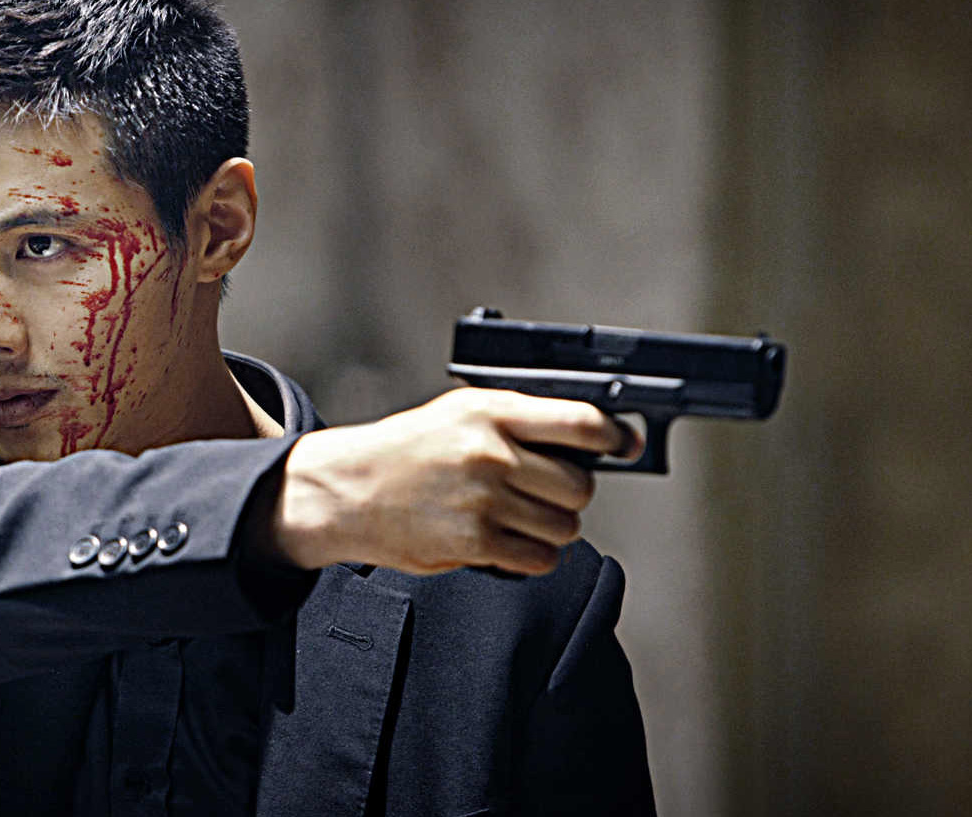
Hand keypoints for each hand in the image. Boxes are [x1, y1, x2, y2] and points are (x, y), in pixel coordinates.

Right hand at [264, 388, 641, 575]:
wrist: (348, 489)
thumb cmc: (410, 450)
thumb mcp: (462, 413)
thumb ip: (522, 420)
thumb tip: (593, 439)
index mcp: (491, 412)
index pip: (581, 423)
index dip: (613, 437)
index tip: (624, 444)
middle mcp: (491, 454)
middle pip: (579, 485)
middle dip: (570, 492)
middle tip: (544, 489)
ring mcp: (484, 500)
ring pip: (565, 526)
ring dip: (552, 527)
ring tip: (519, 515)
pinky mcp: (474, 543)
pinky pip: (538, 558)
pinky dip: (531, 555)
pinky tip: (508, 540)